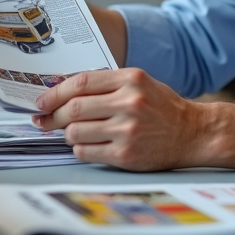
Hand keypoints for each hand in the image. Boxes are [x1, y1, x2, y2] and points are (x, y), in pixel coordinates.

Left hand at [32, 69, 208, 170]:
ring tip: (74, 133)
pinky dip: (80, 148)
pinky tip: (89, 145)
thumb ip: (107, 85)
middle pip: (74, 108)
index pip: (80, 83)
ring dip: (68, 134)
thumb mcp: (140, 84)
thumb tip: (63, 93)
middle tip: (44, 121)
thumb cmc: (163, 108)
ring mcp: (127, 130)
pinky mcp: (126, 154)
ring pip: (75, 132)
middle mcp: (129, 103)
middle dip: (52, 116)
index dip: (55, 93)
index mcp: (131, 80)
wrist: (193, 133)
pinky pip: (86, 152)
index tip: (42, 101)